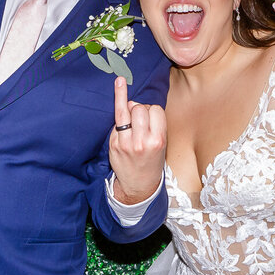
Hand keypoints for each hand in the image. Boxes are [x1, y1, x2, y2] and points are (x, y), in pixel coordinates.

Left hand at [108, 76, 166, 203]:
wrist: (139, 185)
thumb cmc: (152, 161)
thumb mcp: (161, 143)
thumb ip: (152, 123)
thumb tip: (133, 103)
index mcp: (158, 140)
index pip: (155, 110)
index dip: (152, 110)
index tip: (151, 117)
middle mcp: (142, 142)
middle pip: (139, 108)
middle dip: (139, 109)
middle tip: (139, 120)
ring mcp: (126, 143)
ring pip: (126, 110)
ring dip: (128, 108)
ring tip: (130, 114)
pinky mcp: (114, 145)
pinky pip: (116, 121)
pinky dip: (119, 115)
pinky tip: (119, 90)